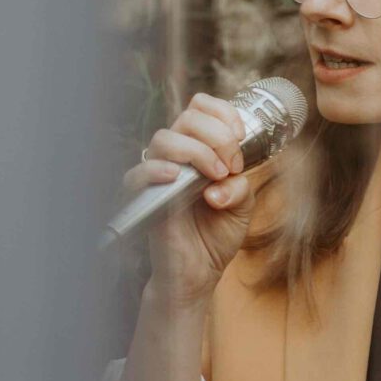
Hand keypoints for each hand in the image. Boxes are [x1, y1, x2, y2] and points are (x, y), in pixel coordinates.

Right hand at [120, 92, 256, 304]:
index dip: (223, 113)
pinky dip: (157, 170)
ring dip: (196, 151)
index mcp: (201, 149)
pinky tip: (176, 177)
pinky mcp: (145, 198)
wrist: (199, 273)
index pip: (202, 107)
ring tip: (215, 176)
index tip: (241, 136)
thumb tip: (222, 181)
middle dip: (218, 135)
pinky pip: (137, 174)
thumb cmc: (216, 235)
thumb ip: (241, 186)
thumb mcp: (243, 207)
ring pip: (165, 138)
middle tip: (231, 165)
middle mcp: (178, 157)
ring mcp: (160, 175)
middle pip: (188, 117)